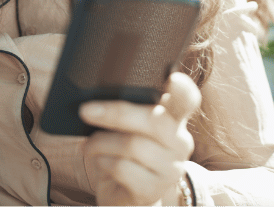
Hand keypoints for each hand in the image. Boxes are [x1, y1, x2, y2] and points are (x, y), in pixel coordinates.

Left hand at [81, 72, 200, 205]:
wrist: (126, 196)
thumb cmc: (125, 153)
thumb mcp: (129, 127)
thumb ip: (128, 108)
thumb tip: (99, 96)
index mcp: (175, 119)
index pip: (187, 101)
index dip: (183, 89)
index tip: (173, 79)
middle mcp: (180, 142)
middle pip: (153, 120)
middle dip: (115, 113)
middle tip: (86, 110)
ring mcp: (170, 169)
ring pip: (132, 145)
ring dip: (101, 142)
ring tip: (90, 144)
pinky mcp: (153, 190)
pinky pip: (122, 168)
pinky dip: (102, 162)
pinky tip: (100, 161)